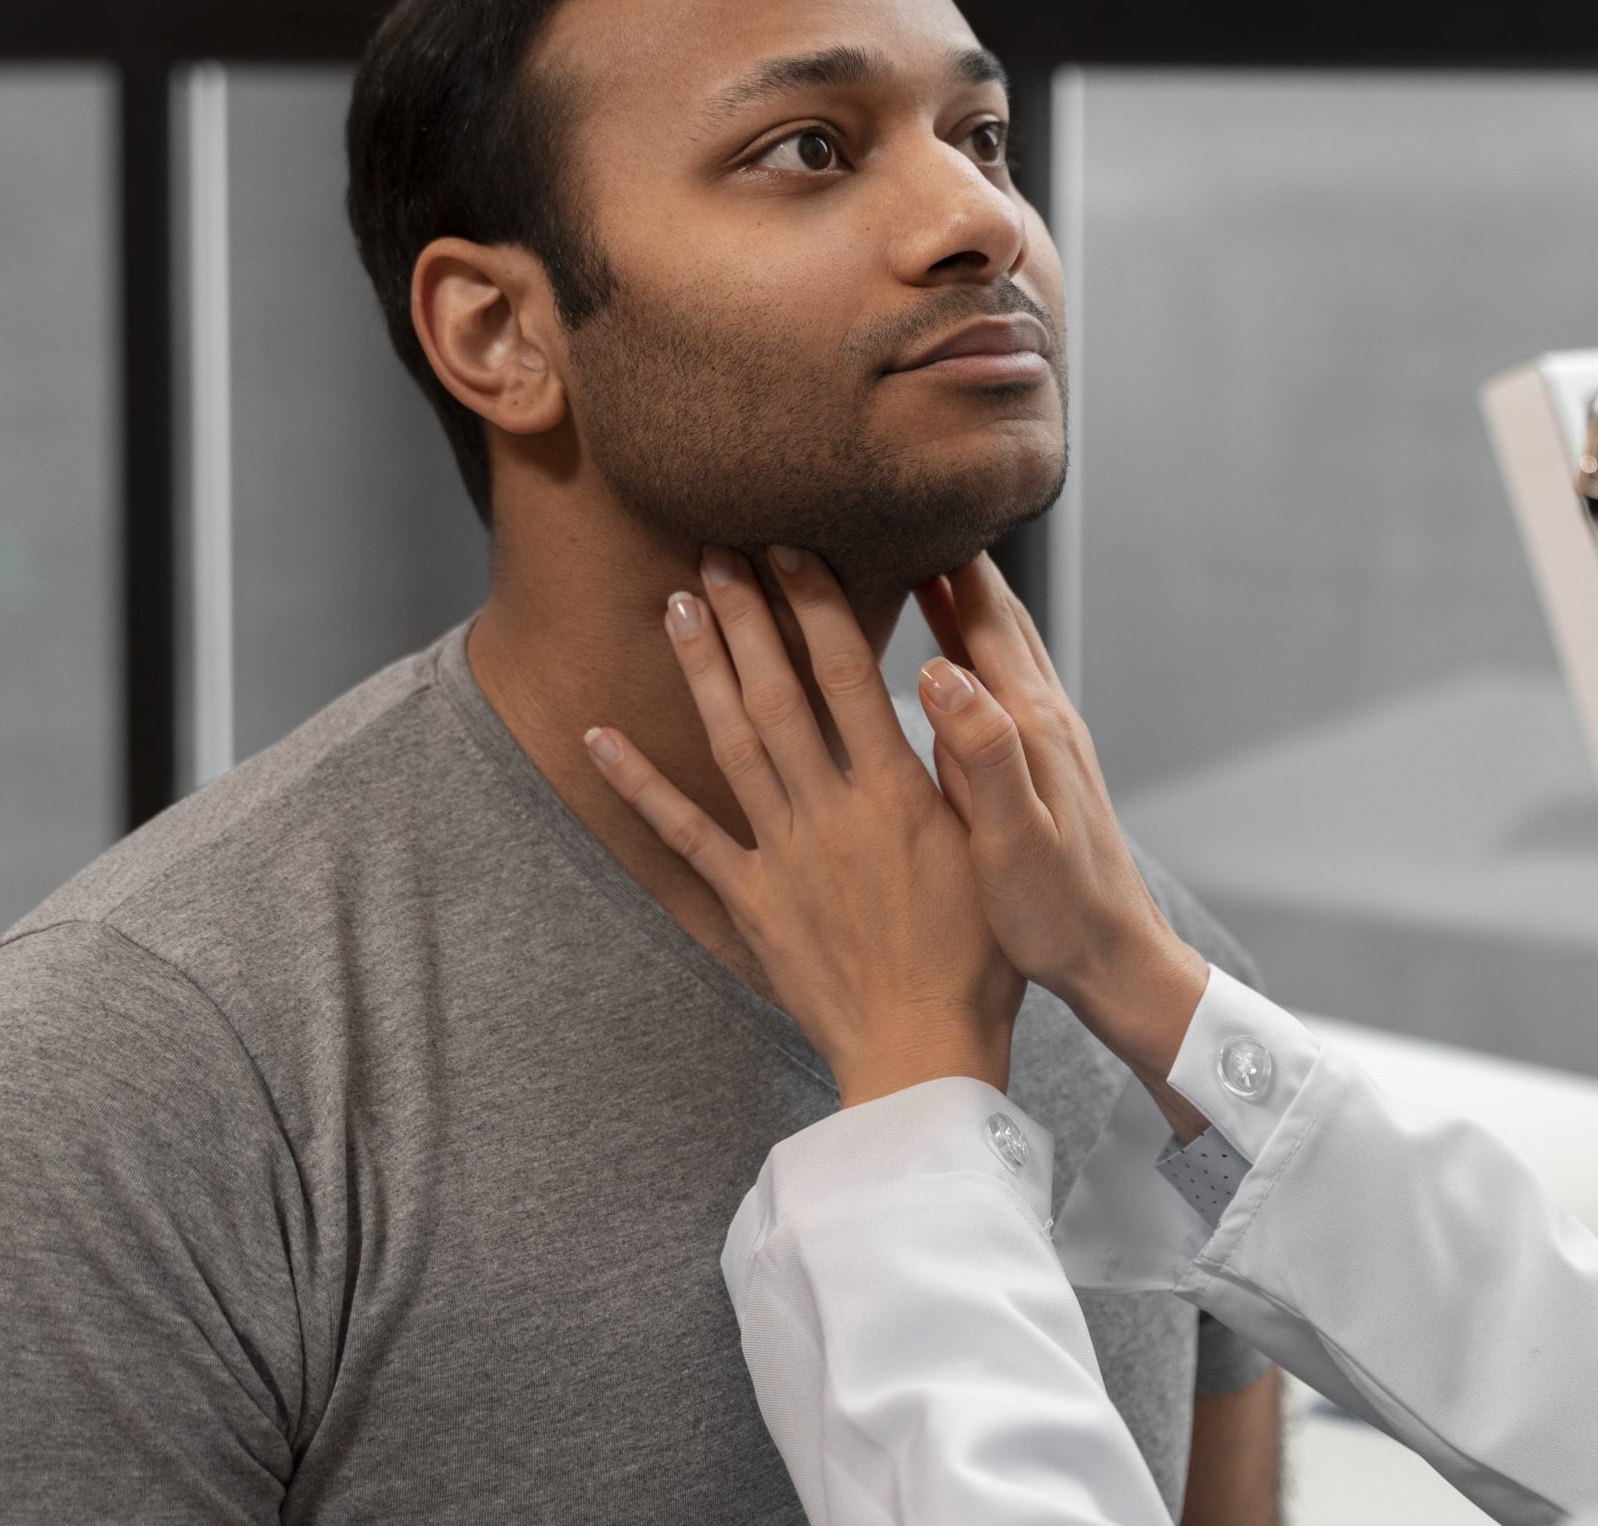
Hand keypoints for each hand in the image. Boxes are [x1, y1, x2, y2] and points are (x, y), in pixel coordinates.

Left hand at [583, 546, 1023, 1107]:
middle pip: (778, 694)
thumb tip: (953, 680)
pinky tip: (600, 737)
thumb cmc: (981, 956)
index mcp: (895, 793)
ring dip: (702, 669)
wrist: (924, 1051)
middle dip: (745, 616)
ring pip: (733, 743)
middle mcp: (831, 812)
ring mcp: (783, 856)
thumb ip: (971, 764)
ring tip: (677, 604)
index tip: (793, 546)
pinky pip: (684, 835)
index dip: (817, 604)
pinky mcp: (751, 903)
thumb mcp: (998, 850)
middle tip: (715, 550)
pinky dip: (638, 784)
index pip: (848, 675)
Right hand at [910, 557, 1210, 1093]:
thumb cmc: (1057, 911)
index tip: (895, 510)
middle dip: (951, 565)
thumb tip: (940, 669)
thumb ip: (982, 753)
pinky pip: (1001, 686)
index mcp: (1032, 726)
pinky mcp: (1041, 767)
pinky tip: (945, 664)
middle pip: (998, 617)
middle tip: (898, 517)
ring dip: (963, 603)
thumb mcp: (1012, 839)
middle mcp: (1045, 718)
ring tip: (917, 565)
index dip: (944, 561)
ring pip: (1003, 647)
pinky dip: (972, 653)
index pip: (987, 618)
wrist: (1114, 958)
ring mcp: (1047, 740)